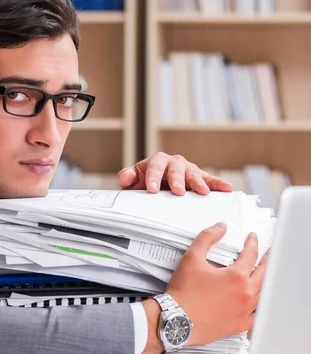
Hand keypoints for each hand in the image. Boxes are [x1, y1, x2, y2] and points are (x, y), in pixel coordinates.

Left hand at [118, 152, 232, 195]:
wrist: (156, 187)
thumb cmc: (144, 184)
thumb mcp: (132, 182)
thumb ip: (128, 177)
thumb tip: (126, 176)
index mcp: (157, 161)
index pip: (155, 166)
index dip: (153, 176)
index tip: (151, 189)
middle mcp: (174, 163)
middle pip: (176, 168)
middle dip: (177, 179)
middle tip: (177, 191)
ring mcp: (188, 170)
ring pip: (194, 173)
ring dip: (199, 182)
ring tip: (203, 192)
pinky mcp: (200, 178)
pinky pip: (210, 180)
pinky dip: (218, 183)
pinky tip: (227, 188)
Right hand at [167, 222, 267, 346]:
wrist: (177, 320)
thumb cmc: (184, 294)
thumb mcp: (192, 258)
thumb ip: (206, 238)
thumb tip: (219, 228)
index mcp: (237, 277)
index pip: (250, 255)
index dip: (252, 243)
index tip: (252, 238)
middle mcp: (245, 294)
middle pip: (263, 273)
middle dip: (266, 260)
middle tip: (267, 253)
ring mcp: (244, 311)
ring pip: (264, 294)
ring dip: (265, 281)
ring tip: (265, 275)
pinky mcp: (239, 324)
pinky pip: (258, 315)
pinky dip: (261, 306)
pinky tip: (259, 304)